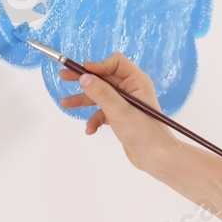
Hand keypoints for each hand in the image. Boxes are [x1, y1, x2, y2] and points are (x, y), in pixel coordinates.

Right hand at [58, 52, 175, 171]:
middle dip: (85, 79)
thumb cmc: (144, 132)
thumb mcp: (119, 110)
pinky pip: (103, 112)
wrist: (156, 158)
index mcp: (137, 81)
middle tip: (64, 76)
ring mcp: (125, 103)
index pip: (116, 63)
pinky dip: (95, 119)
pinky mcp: (121, 117)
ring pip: (100, 96)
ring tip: (65, 104)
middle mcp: (131, 89)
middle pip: (104, 78)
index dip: (98, 66)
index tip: (82, 73)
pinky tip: (90, 130)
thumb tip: (83, 77)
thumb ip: (101, 93)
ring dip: (84, 100)